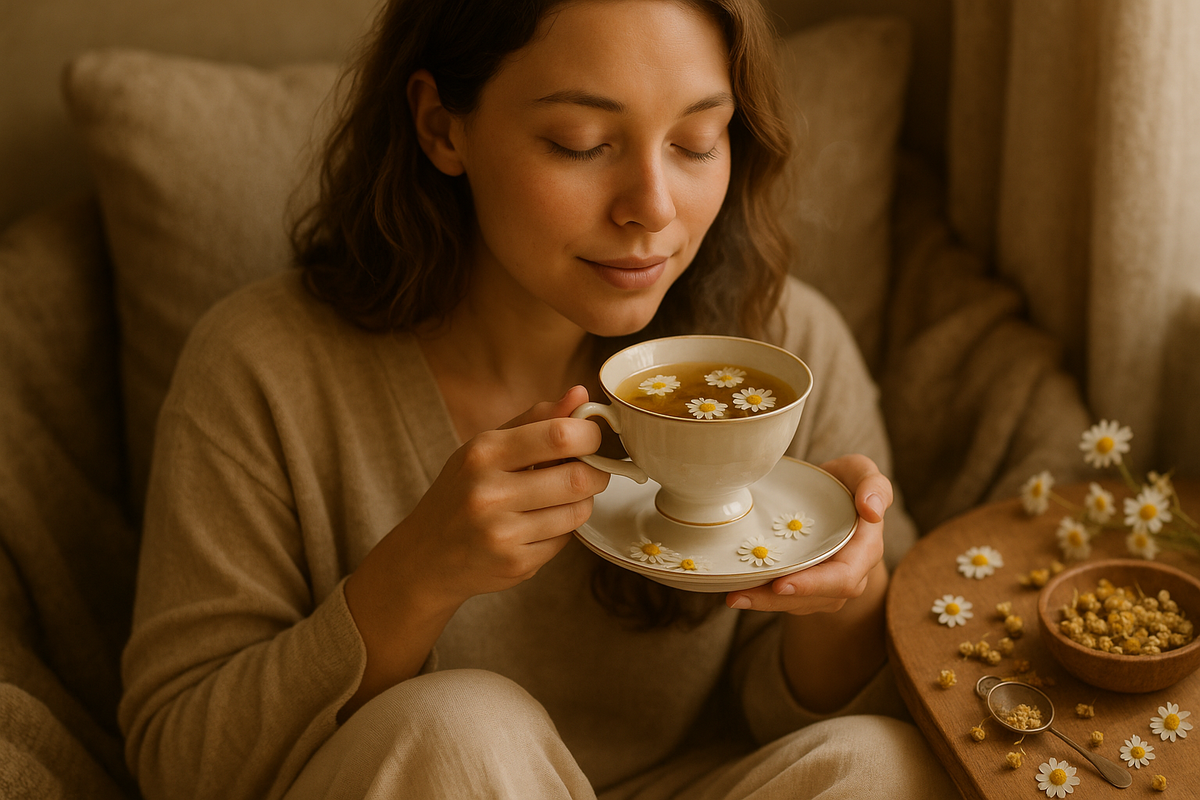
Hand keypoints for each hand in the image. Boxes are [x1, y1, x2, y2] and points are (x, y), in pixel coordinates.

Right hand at [340, 386, 608, 716]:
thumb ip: (535, 420)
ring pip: (578, 511)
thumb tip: (580, 395)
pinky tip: (539, 526)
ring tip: (562, 498)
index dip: (590, 435)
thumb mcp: (486, 448)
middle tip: (593, 470)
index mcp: (484, 453)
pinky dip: (562, 530)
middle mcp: (490, 493)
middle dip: (597, 472)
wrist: (426, 556)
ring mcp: (502, 533)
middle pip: (578, 477)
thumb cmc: (462, 492)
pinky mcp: (516, 564)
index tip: (593, 438)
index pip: (559, 436)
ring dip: (581, 502)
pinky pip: (565, 540)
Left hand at [724, 454, 890, 614]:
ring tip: (732, 597)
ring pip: (798, 603)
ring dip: (764, 603)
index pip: (844, 577)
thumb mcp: (861, 471)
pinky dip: (762, 597)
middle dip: (778, 601)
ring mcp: (828, 586)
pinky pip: (787, 600)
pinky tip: (737, 591)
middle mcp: (851, 574)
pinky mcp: (809, 589)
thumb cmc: (845, 482)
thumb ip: (873, 485)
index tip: (781, 584)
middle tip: (740, 596)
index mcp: (866, 549)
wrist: (833, 498)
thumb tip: (873, 510)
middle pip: (816, 598)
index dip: (814, 584)